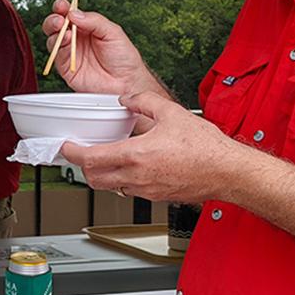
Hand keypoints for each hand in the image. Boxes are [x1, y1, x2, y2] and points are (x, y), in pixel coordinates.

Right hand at [42, 0, 165, 98]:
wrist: (126, 83)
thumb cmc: (124, 58)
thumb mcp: (113, 32)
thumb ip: (94, 21)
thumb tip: (74, 14)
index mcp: (88, 28)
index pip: (71, 14)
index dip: (64, 8)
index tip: (62, 5)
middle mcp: (77, 39)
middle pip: (57, 25)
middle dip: (54, 19)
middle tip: (59, 18)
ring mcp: (70, 53)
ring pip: (53, 38)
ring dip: (54, 31)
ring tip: (62, 27)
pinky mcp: (66, 67)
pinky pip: (56, 55)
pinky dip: (57, 46)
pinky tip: (65, 40)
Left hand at [60, 91, 242, 203]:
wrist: (227, 171)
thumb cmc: (206, 148)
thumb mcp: (171, 113)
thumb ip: (143, 101)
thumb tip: (128, 98)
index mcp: (136, 155)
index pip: (91, 158)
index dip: (73, 152)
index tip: (66, 146)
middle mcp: (137, 177)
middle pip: (94, 179)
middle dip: (83, 166)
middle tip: (81, 153)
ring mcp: (146, 190)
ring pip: (110, 187)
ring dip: (102, 175)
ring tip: (104, 158)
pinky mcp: (156, 196)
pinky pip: (129, 190)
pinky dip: (121, 180)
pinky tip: (130, 166)